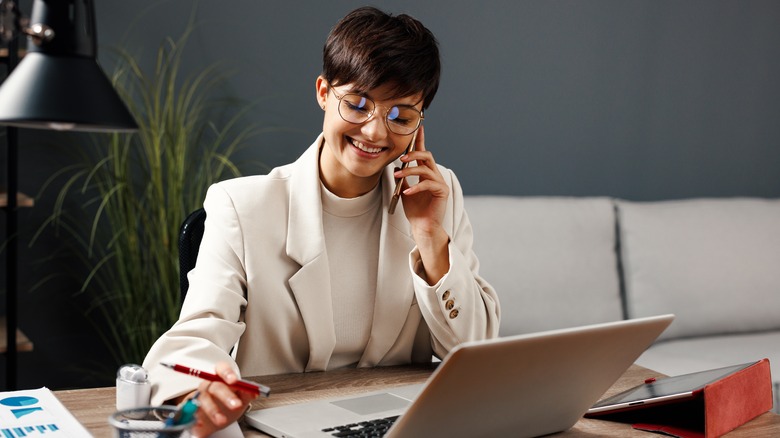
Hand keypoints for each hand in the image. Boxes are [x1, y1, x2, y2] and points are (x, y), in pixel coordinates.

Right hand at [190, 362, 256, 436]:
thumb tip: (254, 391)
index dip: (227, 373)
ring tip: (221, 420)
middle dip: (226, 396)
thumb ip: (247, 393)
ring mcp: (198, 397)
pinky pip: (190, 412)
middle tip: (236, 405)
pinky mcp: (190, 410)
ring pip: (203, 400)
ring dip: (212, 410)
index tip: (234, 380)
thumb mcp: (241, 398)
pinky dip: (195, 419)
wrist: (214, 419)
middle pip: (215, 386)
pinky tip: (200, 423)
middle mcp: (208, 385)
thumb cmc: (227, 404)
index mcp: (221, 378)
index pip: (222, 368)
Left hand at [395, 125, 450, 282]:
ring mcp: (439, 182)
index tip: (418, 126)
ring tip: (398, 176)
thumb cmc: (415, 210)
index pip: (422, 152)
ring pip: (425, 168)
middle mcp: (434, 174)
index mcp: (426, 172)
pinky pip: (428, 184)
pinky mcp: (442, 192)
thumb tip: (394, 167)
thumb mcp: (404, 190)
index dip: (420, 139)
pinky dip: (416, 187)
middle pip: (427, 155)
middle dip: (414, 153)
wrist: (422, 226)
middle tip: (401, 158)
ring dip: (410, 171)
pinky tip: (407, 192)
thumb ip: (403, 178)